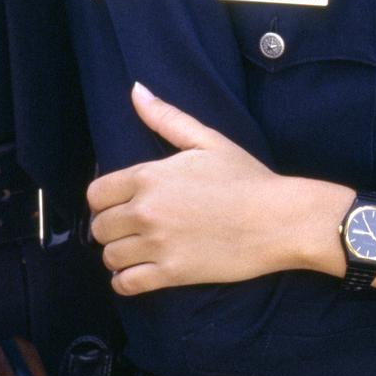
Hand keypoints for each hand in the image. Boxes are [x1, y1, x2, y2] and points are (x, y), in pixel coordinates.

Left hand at [86, 84, 354, 296]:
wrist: (279, 219)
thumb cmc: (247, 178)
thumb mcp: (207, 141)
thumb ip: (166, 117)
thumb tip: (136, 90)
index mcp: (149, 176)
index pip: (96, 194)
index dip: (105, 200)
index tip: (121, 204)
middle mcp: (146, 211)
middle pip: (99, 228)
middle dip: (112, 228)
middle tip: (132, 228)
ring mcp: (157, 244)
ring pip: (110, 257)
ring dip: (119, 255)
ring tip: (138, 250)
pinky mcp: (172, 273)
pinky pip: (126, 284)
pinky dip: (126, 281)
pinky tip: (140, 272)